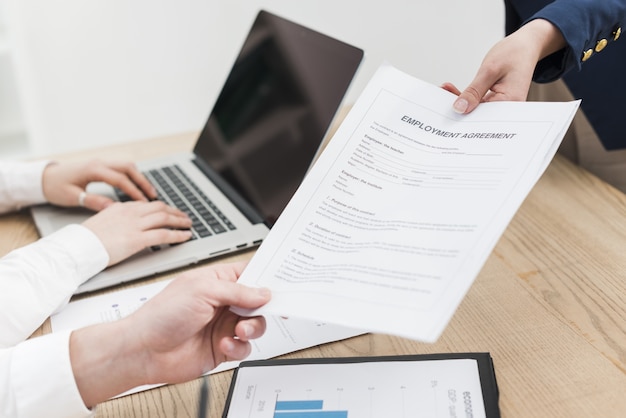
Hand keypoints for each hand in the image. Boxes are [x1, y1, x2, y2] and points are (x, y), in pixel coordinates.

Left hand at [42, 159, 157, 210]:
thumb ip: (94, 201)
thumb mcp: (73, 197)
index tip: (144, 202)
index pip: (120, 179)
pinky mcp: (100, 166)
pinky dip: (131, 176)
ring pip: (126, 166)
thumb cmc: (55, 187)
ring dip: (139, 177)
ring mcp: (100, 162)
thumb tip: (113, 207)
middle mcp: (99, 163)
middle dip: (143, 181)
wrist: (43, 177)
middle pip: (128, 168)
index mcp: (93, 169)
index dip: (134, 191)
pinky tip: (136, 187)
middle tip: (153, 195)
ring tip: (148, 192)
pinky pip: (121, 168)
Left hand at [70, 262, 270, 406]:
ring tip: (239, 330)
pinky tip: (224, 344)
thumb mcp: (203, 291)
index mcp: (217, 281)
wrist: (145, 350)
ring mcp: (224, 325)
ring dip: (252, 328)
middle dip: (264, 306)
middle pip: (258, 301)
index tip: (283, 284)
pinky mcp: (223, 347)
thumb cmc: (162, 314)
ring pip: (256, 325)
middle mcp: (223, 302)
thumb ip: (238, 291)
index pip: (250, 274)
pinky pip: (245, 347)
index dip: (267, 278)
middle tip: (266, 309)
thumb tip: (263, 293)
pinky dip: (239, 347)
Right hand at [82, 201, 191, 265]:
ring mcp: (135, 225)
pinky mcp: (137, 239)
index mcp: (122, 208)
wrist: (78, 247)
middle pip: (160, 208)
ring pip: (165, 218)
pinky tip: (185, 236)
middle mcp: (131, 213)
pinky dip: (178, 235)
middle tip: (184, 217)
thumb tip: (123, 222)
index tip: (170, 212)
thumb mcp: (102, 221)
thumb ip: (116, 218)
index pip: (148, 205)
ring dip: (180, 221)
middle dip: (175, 212)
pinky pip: (164, 234)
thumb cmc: (86, 239)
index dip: (162, 208)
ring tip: (188, 225)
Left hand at [443, 19, 565, 113]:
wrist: (526, 46)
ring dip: (458, 102)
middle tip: (438, 104)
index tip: (445, 115)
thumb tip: (460, 109)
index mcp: (510, 104)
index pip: (483, 119)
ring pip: (475, 111)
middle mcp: (507, 109)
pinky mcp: (495, 102)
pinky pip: (477, 104)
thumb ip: (474, 91)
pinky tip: (449, 90)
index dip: (463, 119)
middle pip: (478, 117)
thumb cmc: (514, 54)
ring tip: (443, 91)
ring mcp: (501, 107)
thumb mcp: (489, 70)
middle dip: (458, 111)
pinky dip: (464, 97)